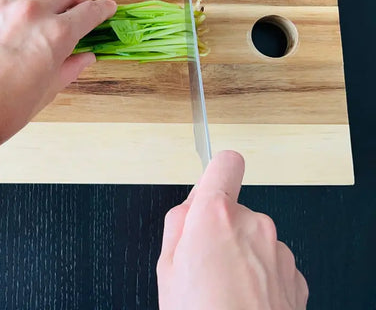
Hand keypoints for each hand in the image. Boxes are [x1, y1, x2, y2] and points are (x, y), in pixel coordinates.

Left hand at [0, 0, 115, 165]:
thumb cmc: (6, 111)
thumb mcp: (48, 91)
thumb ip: (71, 66)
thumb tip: (87, 56)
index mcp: (56, 33)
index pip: (88, 11)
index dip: (102, 9)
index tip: (107, 8)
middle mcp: (31, 11)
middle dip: (75, 0)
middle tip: (74, 12)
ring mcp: (1, 5)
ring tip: (44, 10)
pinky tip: (14, 14)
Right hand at [157, 151, 308, 309]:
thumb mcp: (166, 268)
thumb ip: (177, 224)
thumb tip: (189, 208)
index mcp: (215, 215)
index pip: (225, 164)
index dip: (216, 170)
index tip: (212, 181)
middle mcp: (253, 224)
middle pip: (233, 208)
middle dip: (219, 228)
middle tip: (204, 264)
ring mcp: (277, 250)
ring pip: (253, 237)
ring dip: (241, 254)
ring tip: (225, 290)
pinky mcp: (294, 275)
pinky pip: (271, 261)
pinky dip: (260, 274)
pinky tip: (245, 300)